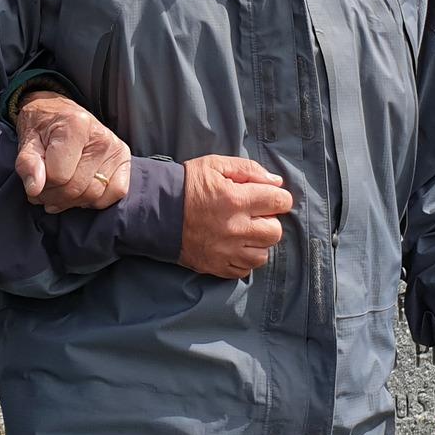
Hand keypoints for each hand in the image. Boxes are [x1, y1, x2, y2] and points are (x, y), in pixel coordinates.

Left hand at [14, 91, 130, 212]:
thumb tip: (35, 188)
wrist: (57, 112)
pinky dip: (96, 199)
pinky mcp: (123, 158)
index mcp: (76, 126)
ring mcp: (115, 148)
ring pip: (94, 195)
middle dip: (54, 197)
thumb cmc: (42, 128)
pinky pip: (116, 192)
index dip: (42, 186)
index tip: (35, 181)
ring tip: (58, 192)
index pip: (59, 176)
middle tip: (42, 192)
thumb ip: (27, 164)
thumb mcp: (27, 141)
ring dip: (71, 202)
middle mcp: (101, 137)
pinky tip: (80, 190)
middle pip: (77, 188)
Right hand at [179, 156, 293, 278]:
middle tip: (254, 215)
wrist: (154, 210)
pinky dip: (243, 259)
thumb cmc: (187, 185)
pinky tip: (233, 246)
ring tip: (243, 232)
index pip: (280, 202)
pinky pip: (244, 270)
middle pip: (275, 231)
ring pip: (263, 254)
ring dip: (257, 243)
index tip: (268, 197)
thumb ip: (249, 170)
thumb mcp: (216, 165)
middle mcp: (235, 228)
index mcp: (237, 199)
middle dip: (269, 221)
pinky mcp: (215, 266)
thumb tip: (277, 182)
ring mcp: (225, 250)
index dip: (278, 198)